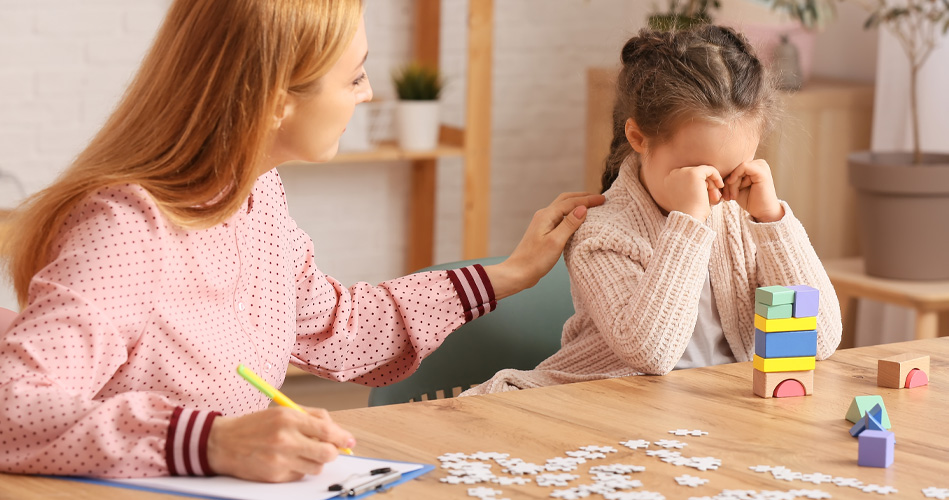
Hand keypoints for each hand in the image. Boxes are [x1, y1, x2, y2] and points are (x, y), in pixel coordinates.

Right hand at [207, 406, 355, 481]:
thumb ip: (311, 417)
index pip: (327, 430)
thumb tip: (337, 431)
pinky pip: (300, 475)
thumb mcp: (282, 411)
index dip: (343, 437)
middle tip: (329, 449)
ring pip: (316, 467)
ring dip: (315, 461)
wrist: (223, 443)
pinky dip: (299, 469)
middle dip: (333, 452)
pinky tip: (287, 460)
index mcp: (289, 419)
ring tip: (302, 452)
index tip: (349, 441)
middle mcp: (286, 440)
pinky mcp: (275, 476)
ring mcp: (280, 460)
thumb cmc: (255, 425)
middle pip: (327, 453)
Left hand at [485, 192, 605, 299]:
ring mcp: (543, 223)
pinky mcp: (544, 232)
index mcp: (546, 215)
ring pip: (563, 208)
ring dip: (577, 204)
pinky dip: (571, 215)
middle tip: (599, 199)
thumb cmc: (536, 259)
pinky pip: (560, 217)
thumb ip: (569, 224)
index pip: (571, 202)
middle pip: (566, 200)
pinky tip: (578, 220)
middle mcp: (544, 215)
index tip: (603, 199)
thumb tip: (583, 208)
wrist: (518, 273)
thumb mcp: (556, 241)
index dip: (588, 200)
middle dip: (583, 197)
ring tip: (591, 206)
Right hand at [663, 165, 723, 220]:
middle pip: (695, 174)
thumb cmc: (690, 212)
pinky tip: (720, 185)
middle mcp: (673, 174)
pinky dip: (716, 176)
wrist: (689, 217)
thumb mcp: (688, 198)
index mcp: (669, 180)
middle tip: (714, 198)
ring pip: (703, 173)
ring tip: (715, 198)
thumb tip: (706, 182)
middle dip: (707, 185)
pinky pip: (709, 169)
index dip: (699, 185)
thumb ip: (691, 187)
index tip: (706, 196)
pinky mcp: (694, 173)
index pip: (688, 177)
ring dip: (712, 185)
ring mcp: (683, 172)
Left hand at [723, 159, 783, 221]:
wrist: (762, 213)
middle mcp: (758, 163)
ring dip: (731, 184)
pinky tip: (736, 192)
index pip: (733, 167)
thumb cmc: (749, 200)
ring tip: (732, 197)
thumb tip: (716, 170)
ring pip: (737, 168)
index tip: (724, 195)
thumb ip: (730, 177)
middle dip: (727, 183)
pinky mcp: (762, 171)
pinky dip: (736, 179)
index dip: (725, 180)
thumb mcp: (736, 187)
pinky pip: (743, 167)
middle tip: (727, 197)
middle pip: (734, 167)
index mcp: (753, 166)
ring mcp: (762, 166)